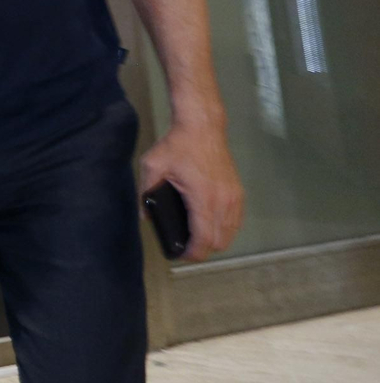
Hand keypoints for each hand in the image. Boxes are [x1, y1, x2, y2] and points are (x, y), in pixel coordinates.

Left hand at [141, 119, 242, 261]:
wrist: (203, 126)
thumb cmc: (177, 145)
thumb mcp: (152, 166)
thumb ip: (145, 192)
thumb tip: (144, 216)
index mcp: (203, 198)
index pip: (203, 239)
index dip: (192, 254)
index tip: (179, 255)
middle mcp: (224, 201)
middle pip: (219, 242)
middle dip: (202, 250)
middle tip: (184, 248)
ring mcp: (234, 197)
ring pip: (230, 233)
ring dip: (215, 241)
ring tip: (195, 239)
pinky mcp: (238, 192)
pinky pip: (235, 220)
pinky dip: (225, 229)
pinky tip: (209, 226)